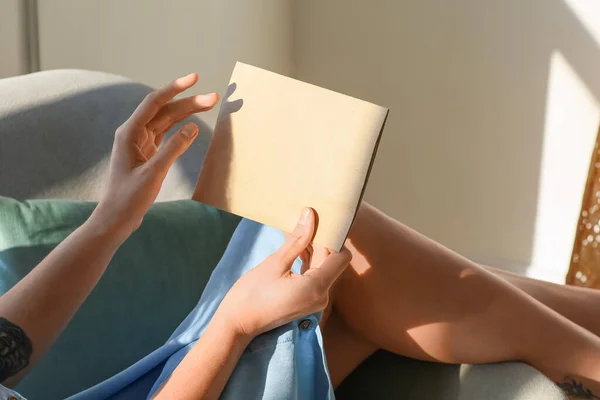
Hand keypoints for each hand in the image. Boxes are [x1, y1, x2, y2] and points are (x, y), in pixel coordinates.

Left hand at [91, 73, 218, 239]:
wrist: (116, 219)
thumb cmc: (129, 198)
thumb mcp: (153, 173)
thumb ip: (173, 149)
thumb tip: (193, 127)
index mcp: (129, 133)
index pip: (155, 103)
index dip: (175, 89)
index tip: (195, 79)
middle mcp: (133, 133)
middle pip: (164, 111)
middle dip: (188, 102)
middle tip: (213, 97)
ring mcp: (140, 143)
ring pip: (166, 122)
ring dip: (186, 114)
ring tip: (208, 105)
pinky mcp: (147, 154)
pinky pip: (166, 135)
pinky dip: (180, 129)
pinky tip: (193, 125)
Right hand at [216, 208, 351, 336]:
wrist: (237, 323)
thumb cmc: (252, 294)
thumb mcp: (275, 262)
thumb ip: (297, 239)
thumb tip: (310, 214)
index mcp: (317, 287)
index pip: (341, 256)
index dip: (334, 238)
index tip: (321, 221)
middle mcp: (322, 296)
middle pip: (331, 261)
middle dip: (320, 240)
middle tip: (305, 220)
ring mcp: (315, 301)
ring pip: (321, 267)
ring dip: (312, 249)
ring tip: (296, 230)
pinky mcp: (306, 301)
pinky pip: (313, 276)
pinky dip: (306, 260)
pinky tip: (293, 246)